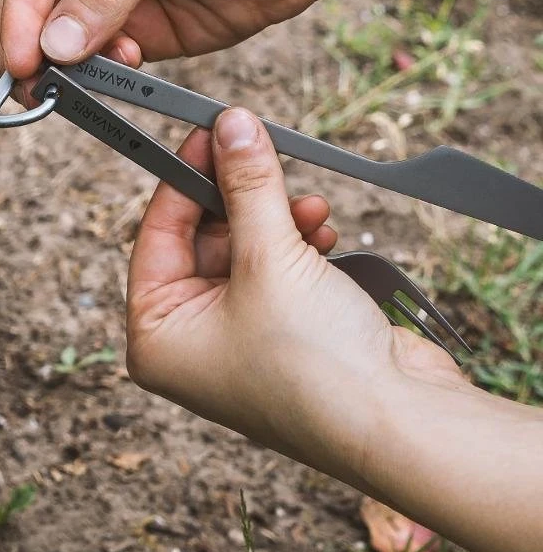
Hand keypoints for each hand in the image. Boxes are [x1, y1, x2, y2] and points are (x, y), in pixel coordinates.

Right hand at [0, 0, 347, 91]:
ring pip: (62, 40)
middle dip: (32, 46)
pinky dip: (102, 72)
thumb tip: (53, 46)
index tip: (22, 57)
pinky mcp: (139, 28)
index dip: (20, 10)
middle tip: (34, 88)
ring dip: (67, 66)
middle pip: (34, 4)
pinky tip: (125, 63)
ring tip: (78, 82)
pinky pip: (103, 60)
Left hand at [126, 108, 465, 480]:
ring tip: (308, 208)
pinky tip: (322, 233)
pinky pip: (276, 272)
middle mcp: (188, 343)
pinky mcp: (282, 335)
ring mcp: (235, 341)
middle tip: (263, 156)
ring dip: (276, 220)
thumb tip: (232, 128)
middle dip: (241, 200)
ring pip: (244, 252)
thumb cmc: (314, 367)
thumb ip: (249, 187)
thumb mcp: (269, 258)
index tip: (211, 133)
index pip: (155, 237)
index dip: (184, 179)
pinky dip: (298, 246)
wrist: (396, 423)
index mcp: (156, 338)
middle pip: (201, 240)